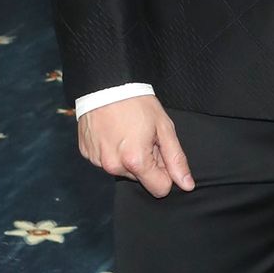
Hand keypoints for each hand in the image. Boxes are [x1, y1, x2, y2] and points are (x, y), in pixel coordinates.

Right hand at [77, 95, 194, 196]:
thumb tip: (187, 185)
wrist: (106, 84)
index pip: (159, 188)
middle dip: (146, 162)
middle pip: (140, 178)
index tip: (160, 152)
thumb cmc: (137, 103)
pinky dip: (112, 150)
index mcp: (135, 161)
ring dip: (128, 156)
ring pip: (123, 170)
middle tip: (143, 136)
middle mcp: (114, 166)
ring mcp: (97, 161)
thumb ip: (176, 159)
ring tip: (127, 132)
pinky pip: (106, 160)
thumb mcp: (164, 128)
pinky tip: (113, 132)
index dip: (165, 172)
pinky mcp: (87, 153)